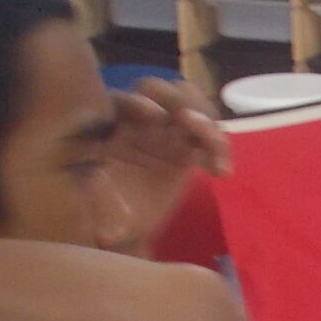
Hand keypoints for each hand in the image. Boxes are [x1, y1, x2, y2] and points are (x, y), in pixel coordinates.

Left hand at [104, 74, 229, 254]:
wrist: (126, 229)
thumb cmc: (105, 217)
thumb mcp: (98, 215)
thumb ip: (102, 216)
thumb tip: (108, 229)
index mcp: (108, 128)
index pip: (121, 100)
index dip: (138, 103)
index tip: (155, 118)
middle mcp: (137, 120)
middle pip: (159, 91)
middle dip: (178, 100)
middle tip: (193, 122)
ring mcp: (165, 130)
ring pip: (190, 104)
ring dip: (206, 120)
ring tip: (215, 147)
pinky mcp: (188, 146)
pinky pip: (209, 135)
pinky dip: (220, 149)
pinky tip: (222, 173)